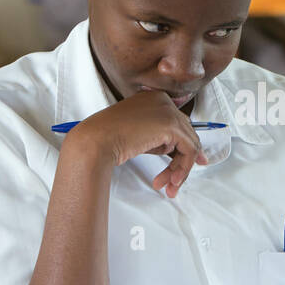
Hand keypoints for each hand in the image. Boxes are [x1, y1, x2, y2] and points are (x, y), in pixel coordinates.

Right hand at [71, 91, 206, 196]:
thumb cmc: (108, 141)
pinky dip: (183, 167)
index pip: (177, 124)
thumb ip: (160, 139)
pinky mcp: (171, 124)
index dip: (183, 146)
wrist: (95, 141)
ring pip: (189, 143)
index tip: (185, 165)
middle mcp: (163, 100)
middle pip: (185, 133)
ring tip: (169, 186)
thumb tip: (181, 153)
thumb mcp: (140, 136)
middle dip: (181, 162)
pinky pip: (189, 149)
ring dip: (180, 169)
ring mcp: (168, 110)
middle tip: (174, 182)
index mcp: (154, 98)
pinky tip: (171, 180)